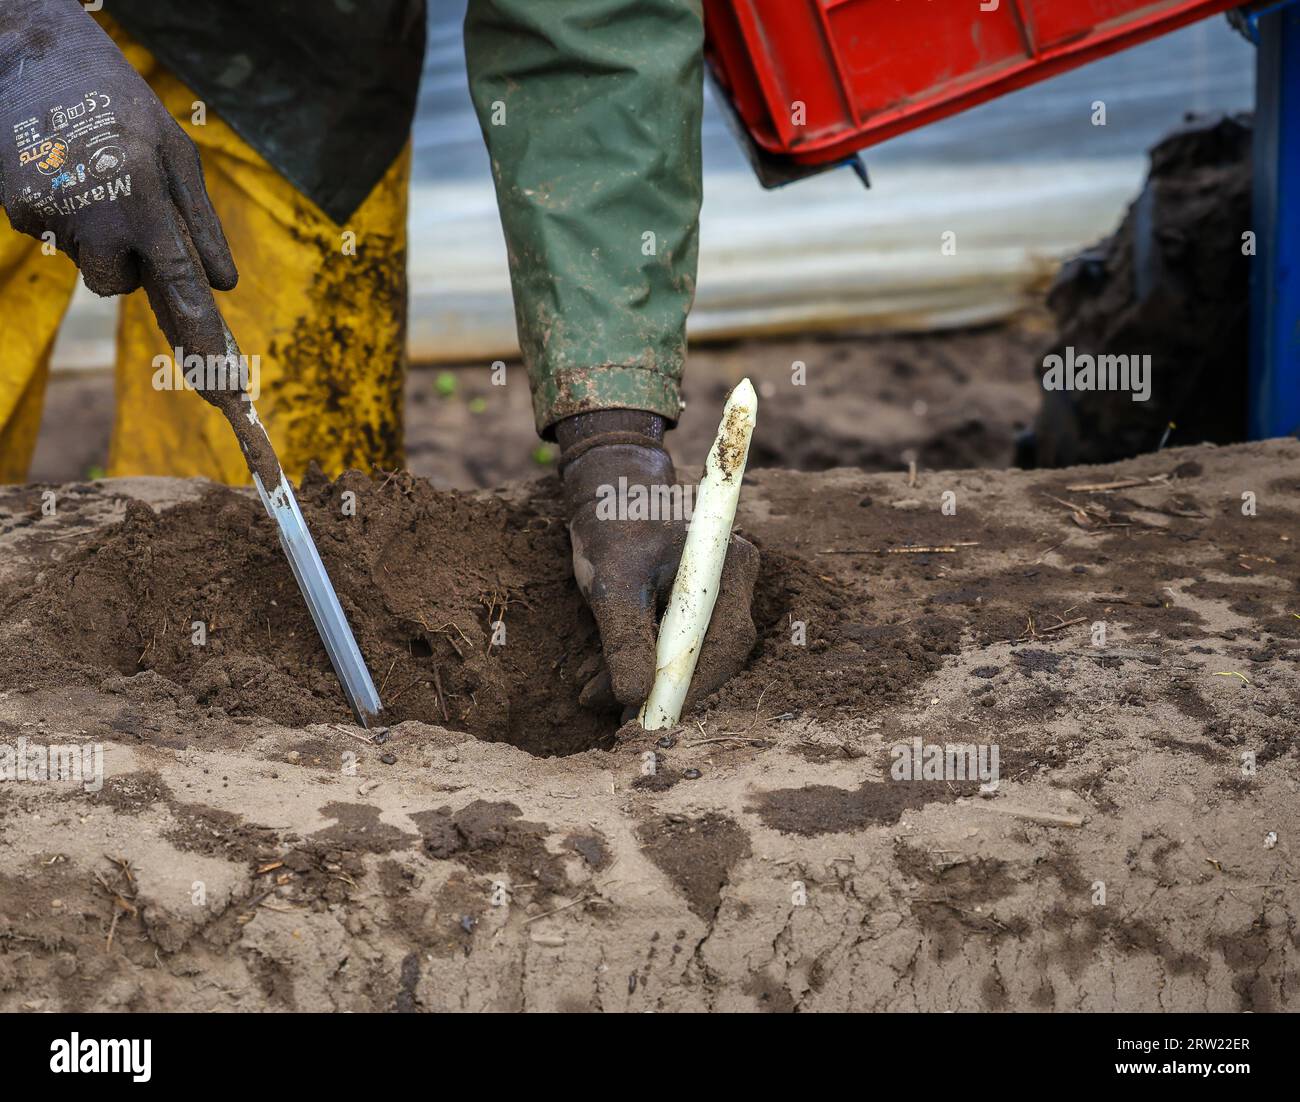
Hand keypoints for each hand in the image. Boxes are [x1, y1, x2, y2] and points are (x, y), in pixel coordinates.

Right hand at [0, 0, 235, 354]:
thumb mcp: (178, 154)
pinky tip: (61, 171)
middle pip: (118, 287)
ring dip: (98, 240)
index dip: (205, 345)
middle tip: (123, 199)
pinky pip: (55, 238)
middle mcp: (97, 218)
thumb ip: (201, 225)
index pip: (183, 292)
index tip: (223, 393)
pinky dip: (64, 215)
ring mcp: (51, 218)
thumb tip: (223, 285)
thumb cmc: (120, 105)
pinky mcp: (18, 212)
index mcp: (146, 202)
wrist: (31, 53)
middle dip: (127, 262)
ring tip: (94, 180)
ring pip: (88, 267)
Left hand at [558, 411, 758, 714]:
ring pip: (687, 653)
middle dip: (660, 689)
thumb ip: (624, 640)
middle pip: (710, 654)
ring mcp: (716, 591)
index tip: (649, 717)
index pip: (723, 644)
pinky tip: (600, 675)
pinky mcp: (693, 602)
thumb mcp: (612, 584)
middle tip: (614, 717)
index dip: (689, 688)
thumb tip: (633, 698)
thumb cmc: (612, 524)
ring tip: (590, 693)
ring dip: (640, 679)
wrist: (606, 489)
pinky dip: (639, 661)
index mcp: (726, 567)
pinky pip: (674, 642)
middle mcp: (732, 581)